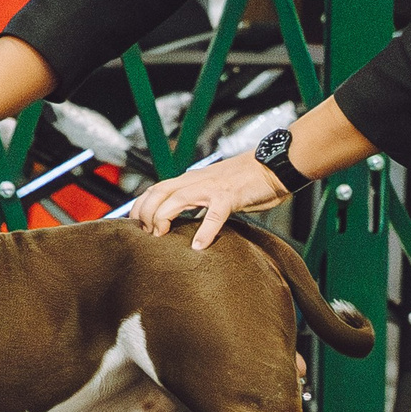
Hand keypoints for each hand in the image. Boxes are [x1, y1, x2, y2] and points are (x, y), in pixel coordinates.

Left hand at [132, 151, 290, 251]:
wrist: (275, 165)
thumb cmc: (248, 181)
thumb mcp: (216, 190)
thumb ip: (199, 201)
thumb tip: (186, 221)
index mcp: (192, 179)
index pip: (156, 189)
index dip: (141, 206)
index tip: (135, 226)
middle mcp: (196, 180)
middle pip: (158, 192)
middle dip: (145, 213)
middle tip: (143, 234)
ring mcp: (212, 187)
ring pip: (177, 199)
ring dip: (163, 218)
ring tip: (160, 237)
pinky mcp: (230, 196)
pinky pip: (214, 214)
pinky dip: (204, 231)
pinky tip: (199, 246)